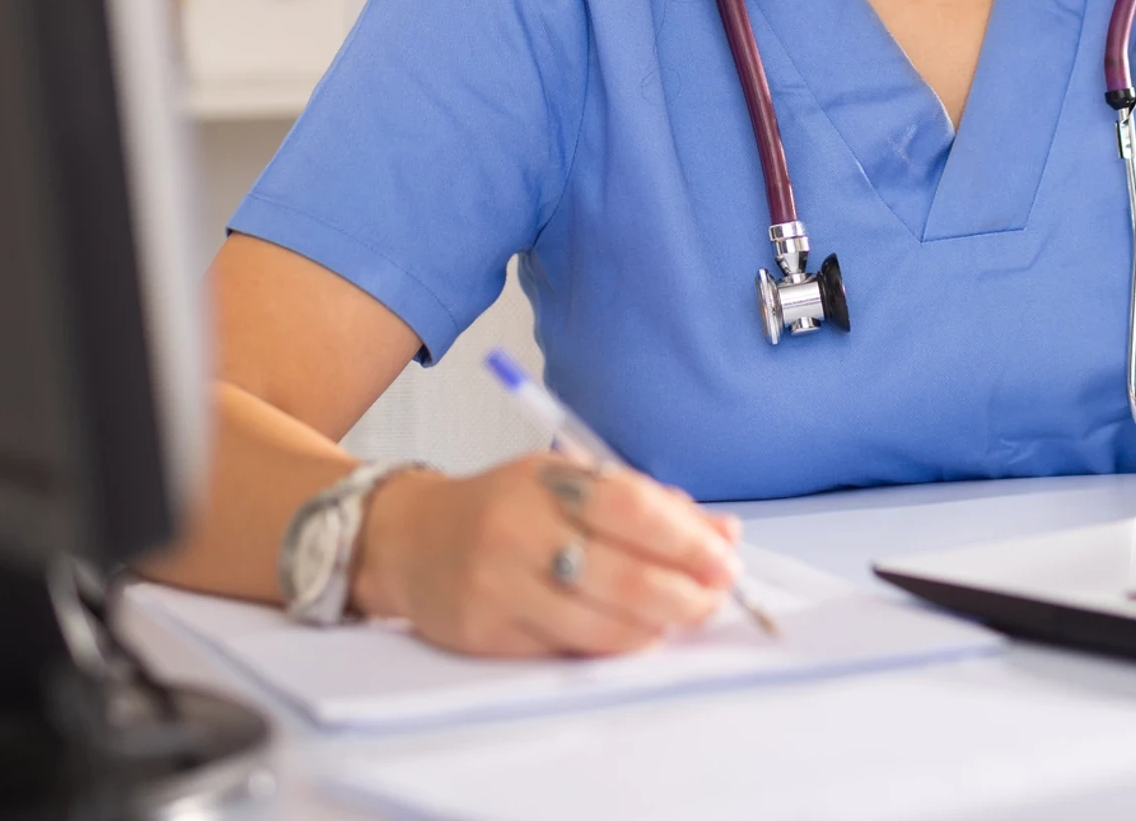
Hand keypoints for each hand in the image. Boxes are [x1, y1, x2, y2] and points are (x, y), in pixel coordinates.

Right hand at [347, 453, 745, 656]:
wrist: (409, 540)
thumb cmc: (505, 507)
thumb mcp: (568, 482)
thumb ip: (646, 504)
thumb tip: (724, 535)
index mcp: (546, 482)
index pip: (630, 508)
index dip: (686, 540)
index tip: (726, 561)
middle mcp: (518, 531)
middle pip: (623, 577)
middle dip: (685, 596)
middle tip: (715, 600)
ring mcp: (499, 587)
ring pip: (600, 626)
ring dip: (655, 629)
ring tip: (679, 620)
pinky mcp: (486, 634)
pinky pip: (566, 651)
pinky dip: (611, 647)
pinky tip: (631, 635)